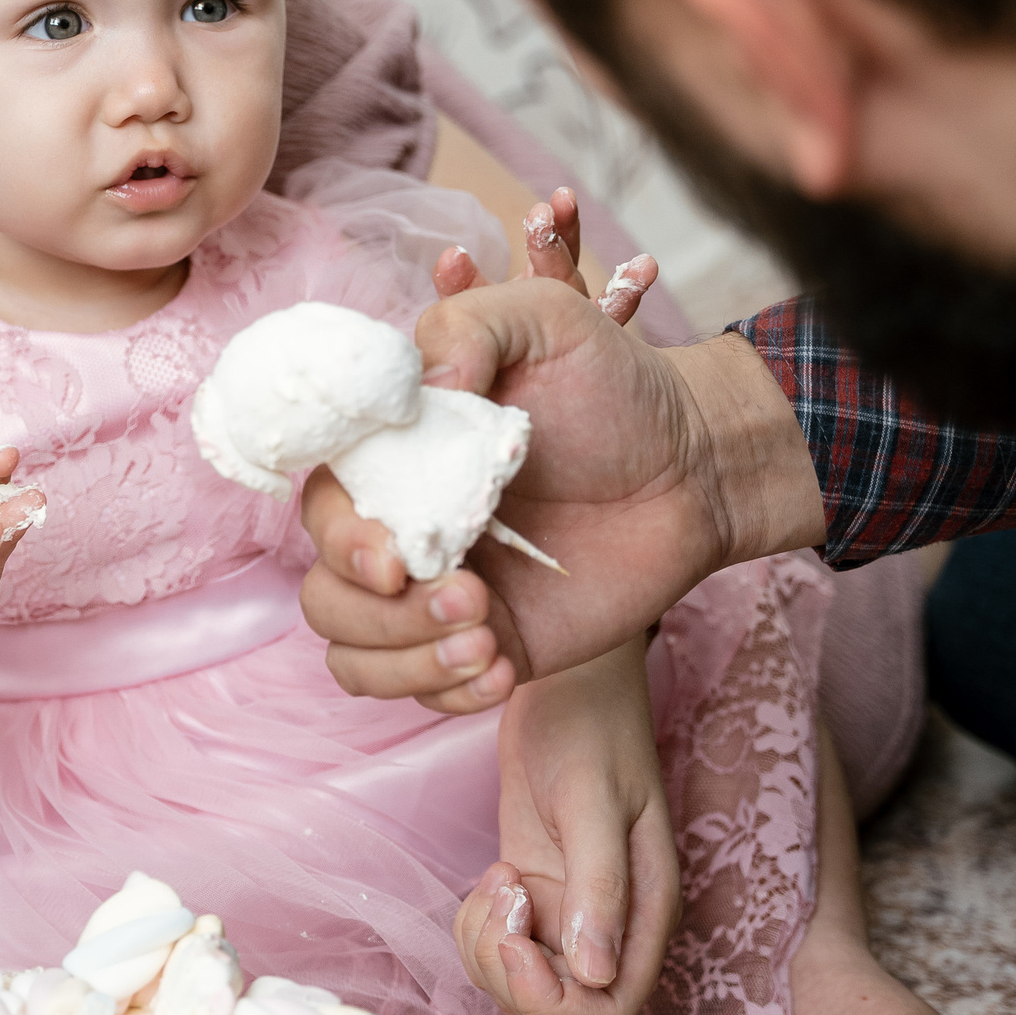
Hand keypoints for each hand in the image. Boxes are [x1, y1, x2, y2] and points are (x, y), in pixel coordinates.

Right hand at [304, 205, 823, 702]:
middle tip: (470, 597)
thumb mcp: (544, 321)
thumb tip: (422, 391)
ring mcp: (436, 593)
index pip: (319, 508)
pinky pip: (422, 694)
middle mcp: (401, 527)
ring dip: (408, 660)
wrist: (696, 468)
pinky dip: (450, 693)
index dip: (340, 541)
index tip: (394, 557)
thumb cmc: (615, 388)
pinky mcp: (483, 642)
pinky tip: (504, 668)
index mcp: (395, 457)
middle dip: (380, 615)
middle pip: (326, 595)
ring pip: (354, 657)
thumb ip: (467, 326)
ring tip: (487, 640)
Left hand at [454, 639, 679, 1014]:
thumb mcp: (591, 799)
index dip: (552, 998)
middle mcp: (610, 927)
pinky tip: (493, 873)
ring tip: (497, 877)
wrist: (565, 677)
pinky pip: (498, 949)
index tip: (516, 931)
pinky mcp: (533, 894)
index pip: (607, 1012)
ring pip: (518, 987)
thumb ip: (598, 886)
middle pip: (557, 1014)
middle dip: (510, 975)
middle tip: (501, 895)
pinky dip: (478, 926)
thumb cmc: (588, 724)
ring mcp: (567, 914)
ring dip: (487, 948)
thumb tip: (594, 975)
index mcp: (644, 912)